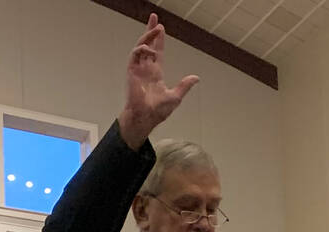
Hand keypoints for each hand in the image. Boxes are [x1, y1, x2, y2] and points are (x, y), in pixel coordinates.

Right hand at [117, 15, 198, 147]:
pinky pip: (135, 54)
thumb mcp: (175, 97)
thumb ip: (184, 86)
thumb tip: (196, 78)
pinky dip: (142, 49)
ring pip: (141, 46)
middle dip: (151, 30)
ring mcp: (138, 69)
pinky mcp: (132, 71)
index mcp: (156, 72)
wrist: (145, 117)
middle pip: (148, 44)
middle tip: (154, 17)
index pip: (158, 51)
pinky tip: (150, 50)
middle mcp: (146, 68)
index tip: (161, 27)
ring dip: (148, 36)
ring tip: (157, 28)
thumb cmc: (158, 111)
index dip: (159, 40)